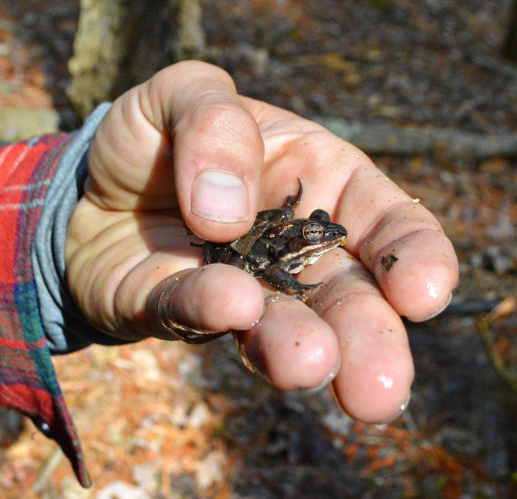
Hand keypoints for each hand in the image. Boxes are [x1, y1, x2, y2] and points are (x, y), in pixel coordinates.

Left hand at [65, 61, 457, 422]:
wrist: (92, 181)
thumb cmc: (165, 136)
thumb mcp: (189, 92)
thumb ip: (216, 121)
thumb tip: (227, 209)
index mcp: (328, 189)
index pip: (394, 227)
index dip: (418, 260)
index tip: (424, 295)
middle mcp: (299, 254)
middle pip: (352, 301)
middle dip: (370, 342)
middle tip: (378, 387)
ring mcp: (244, 291)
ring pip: (285, 329)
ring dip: (301, 351)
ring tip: (309, 367)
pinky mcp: (177, 312)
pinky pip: (191, 313)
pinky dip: (208, 311)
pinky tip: (229, 310)